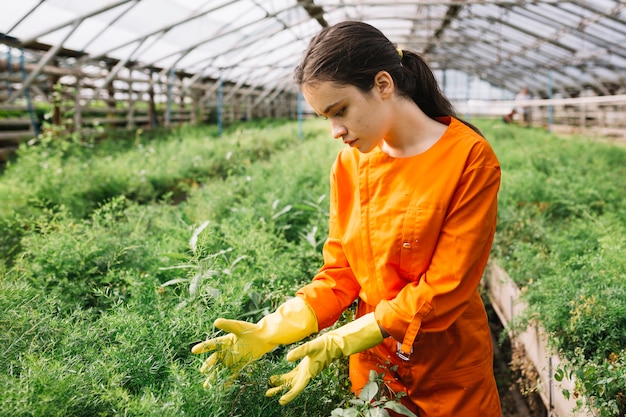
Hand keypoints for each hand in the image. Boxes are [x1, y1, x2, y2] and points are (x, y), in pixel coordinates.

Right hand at [191, 318, 270, 385]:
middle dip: (208, 366)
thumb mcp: (238, 327)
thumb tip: (216, 322)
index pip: (211, 345)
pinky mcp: (240, 365)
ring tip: (207, 385)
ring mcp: (232, 359)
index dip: (203, 347)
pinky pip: (232, 374)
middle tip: (203, 371)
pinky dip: (227, 381)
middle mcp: (226, 351)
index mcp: (224, 341)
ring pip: (221, 369)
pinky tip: (221, 387)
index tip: (193, 350)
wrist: (263, 337)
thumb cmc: (250, 330)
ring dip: (214, 376)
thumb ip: (227, 325)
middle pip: (215, 359)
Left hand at [266, 313, 382, 404]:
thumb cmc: (325, 346)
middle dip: (280, 390)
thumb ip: (299, 352)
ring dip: (281, 383)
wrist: (334, 344)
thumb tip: (287, 358)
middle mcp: (306, 374)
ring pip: (291, 380)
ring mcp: (305, 371)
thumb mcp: (311, 347)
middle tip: (268, 394)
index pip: (298, 387)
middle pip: (291, 385)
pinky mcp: (304, 366)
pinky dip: (285, 376)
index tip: (281, 401)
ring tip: (269, 385)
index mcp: (309, 373)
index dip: (290, 395)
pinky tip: (277, 377)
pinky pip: (293, 374)